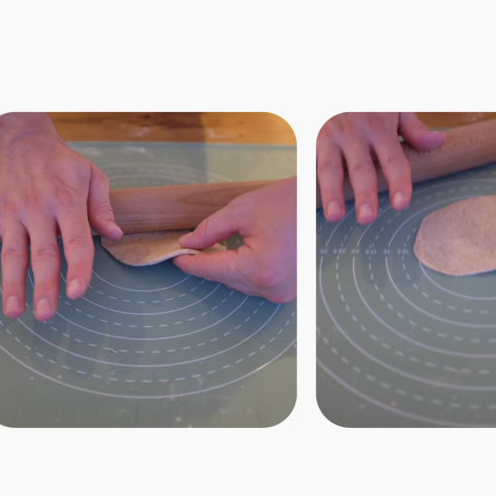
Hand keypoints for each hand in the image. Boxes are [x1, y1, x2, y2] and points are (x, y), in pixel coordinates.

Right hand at [0, 113, 121, 320]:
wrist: (19, 139)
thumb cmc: (60, 162)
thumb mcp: (91, 175)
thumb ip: (102, 207)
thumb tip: (114, 235)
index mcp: (66, 201)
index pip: (76, 240)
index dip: (78, 268)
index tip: (77, 292)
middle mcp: (37, 208)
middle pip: (42, 254)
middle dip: (44, 287)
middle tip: (45, 315)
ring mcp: (9, 211)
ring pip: (11, 254)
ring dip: (12, 284)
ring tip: (14, 311)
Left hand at [172, 176, 295, 303]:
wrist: (319, 204)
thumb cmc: (286, 202)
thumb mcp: (241, 211)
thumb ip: (209, 230)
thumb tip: (188, 243)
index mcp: (259, 268)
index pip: (212, 270)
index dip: (190, 263)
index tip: (176, 257)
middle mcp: (272, 288)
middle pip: (225, 279)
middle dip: (209, 263)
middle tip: (193, 247)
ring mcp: (283, 293)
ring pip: (239, 284)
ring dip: (227, 269)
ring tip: (218, 249)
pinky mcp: (288, 291)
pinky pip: (255, 285)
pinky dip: (245, 272)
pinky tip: (241, 255)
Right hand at [317, 112, 444, 223]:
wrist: (339, 86)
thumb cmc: (370, 103)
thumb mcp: (396, 108)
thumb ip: (415, 129)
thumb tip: (437, 142)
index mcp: (379, 128)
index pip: (393, 159)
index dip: (398, 182)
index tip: (400, 204)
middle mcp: (354, 134)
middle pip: (361, 168)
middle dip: (364, 194)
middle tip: (367, 218)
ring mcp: (331, 138)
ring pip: (330, 168)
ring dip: (332, 193)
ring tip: (335, 216)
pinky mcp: (312, 141)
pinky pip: (310, 166)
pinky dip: (307, 185)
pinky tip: (306, 204)